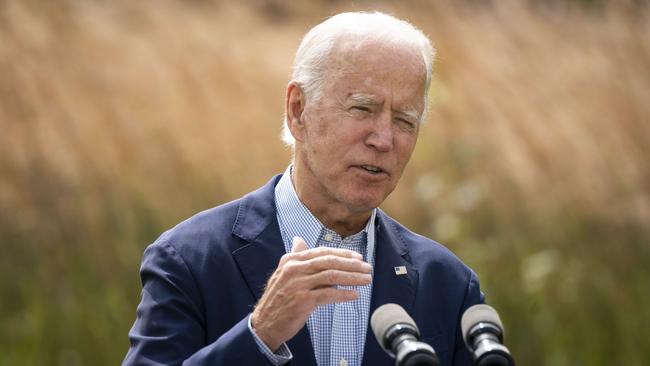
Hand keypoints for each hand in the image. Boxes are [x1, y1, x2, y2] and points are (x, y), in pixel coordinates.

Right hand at [250, 236, 371, 351]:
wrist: (265, 323)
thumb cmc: (278, 298)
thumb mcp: (283, 273)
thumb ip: (295, 256)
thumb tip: (299, 240)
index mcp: (291, 260)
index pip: (322, 252)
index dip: (343, 254)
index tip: (358, 258)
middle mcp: (294, 269)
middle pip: (329, 262)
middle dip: (352, 265)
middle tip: (367, 268)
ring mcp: (298, 284)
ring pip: (331, 276)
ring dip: (352, 278)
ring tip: (366, 280)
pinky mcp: (302, 300)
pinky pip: (328, 294)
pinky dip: (343, 294)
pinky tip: (354, 295)